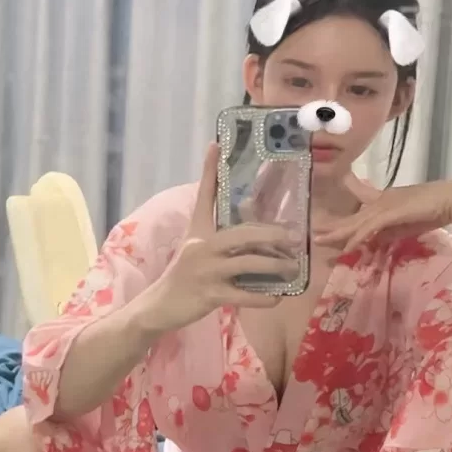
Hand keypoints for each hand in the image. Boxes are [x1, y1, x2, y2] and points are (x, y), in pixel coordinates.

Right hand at [140, 145, 300, 334]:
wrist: (160, 306)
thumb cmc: (184, 275)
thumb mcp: (196, 248)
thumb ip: (219, 235)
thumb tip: (247, 222)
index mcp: (198, 232)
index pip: (204, 195)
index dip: (209, 170)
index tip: (216, 144)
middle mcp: (201, 246)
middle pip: (242, 233)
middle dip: (270, 234)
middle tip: (292, 236)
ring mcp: (206, 271)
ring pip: (249, 263)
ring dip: (275, 266)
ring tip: (292, 268)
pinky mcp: (211, 294)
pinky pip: (245, 295)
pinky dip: (264, 297)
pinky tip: (277, 297)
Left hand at [314, 173, 451, 254]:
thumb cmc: (436, 209)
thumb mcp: (408, 223)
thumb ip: (391, 229)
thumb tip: (375, 240)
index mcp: (386, 201)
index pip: (362, 206)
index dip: (347, 215)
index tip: (330, 222)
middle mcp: (382, 201)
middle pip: (354, 217)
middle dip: (334, 227)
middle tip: (315, 234)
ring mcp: (386, 205)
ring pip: (357, 221)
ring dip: (338, 233)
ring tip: (320, 240)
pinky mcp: (391, 212)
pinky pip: (370, 227)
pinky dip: (358, 237)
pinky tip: (347, 246)